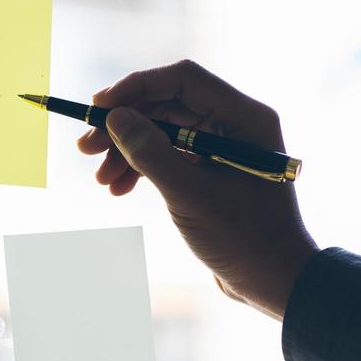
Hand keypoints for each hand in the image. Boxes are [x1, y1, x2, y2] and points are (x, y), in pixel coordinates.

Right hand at [78, 60, 318, 319]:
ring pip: (164, 130)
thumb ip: (151, 153)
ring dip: (129, 150)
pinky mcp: (213, 168)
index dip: (136, 87)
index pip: (182, 80)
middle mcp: (236, 123)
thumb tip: (116, 117)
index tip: (99, 107)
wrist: (273, 280)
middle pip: (168, 105)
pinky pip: (171, 154)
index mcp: (245, 117)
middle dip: (125, 125)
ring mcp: (224, 145)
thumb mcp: (191, 196)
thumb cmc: (244, 239)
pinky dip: (144, 167)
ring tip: (102, 178)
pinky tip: (120, 187)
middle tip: (86, 148)